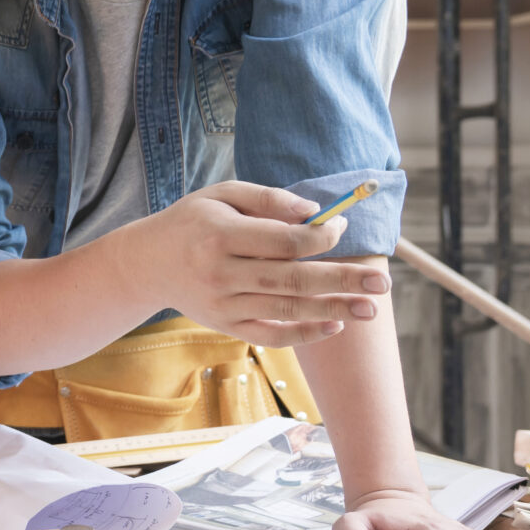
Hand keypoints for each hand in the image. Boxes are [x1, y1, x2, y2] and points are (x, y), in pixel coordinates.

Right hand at [113, 181, 388, 346]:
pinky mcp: (225, 324)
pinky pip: (270, 334)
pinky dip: (303, 333)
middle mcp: (221, 273)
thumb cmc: (192, 221)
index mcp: (220, 235)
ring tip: (371, 309)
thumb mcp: (222, 194)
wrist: (147, 263)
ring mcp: (223, 304)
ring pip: (287, 308)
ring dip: (334, 309)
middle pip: (293, 279)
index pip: (284, 241)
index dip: (322, 236)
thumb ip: (268, 199)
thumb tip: (316, 212)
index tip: (342, 227)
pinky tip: (334, 326)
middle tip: (382, 282)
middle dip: (343, 280)